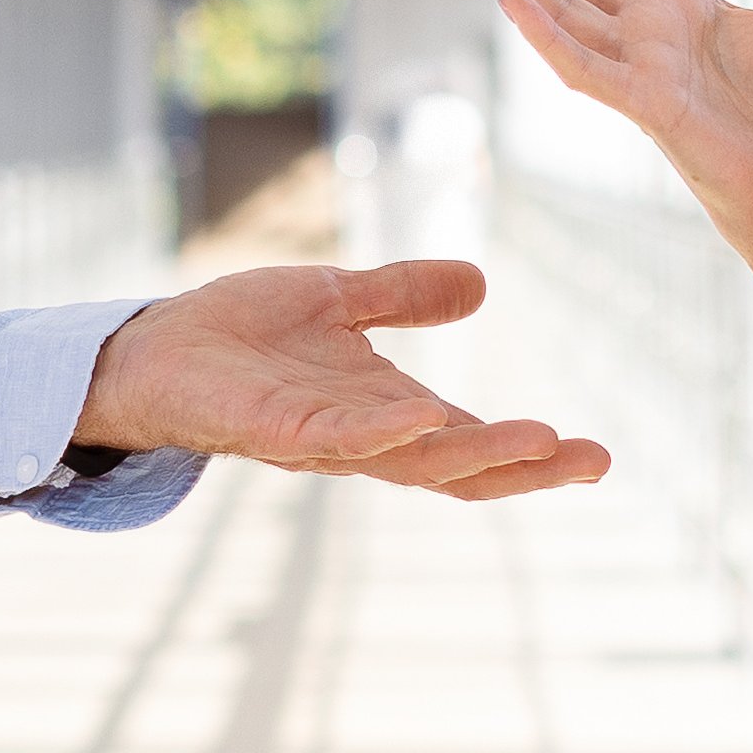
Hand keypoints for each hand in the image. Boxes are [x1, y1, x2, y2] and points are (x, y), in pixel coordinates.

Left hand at [79, 259, 611, 500]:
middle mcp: (365, 439)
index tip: (597, 455)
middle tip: (594, 461)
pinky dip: (383, 433)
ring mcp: (322, 441)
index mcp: (387, 412)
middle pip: (460, 467)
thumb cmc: (238, 334)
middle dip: (529, 468)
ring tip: (539, 440)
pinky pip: (338, 439)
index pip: (472, 440)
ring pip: (413, 459)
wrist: (155, 349)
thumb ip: (403, 296)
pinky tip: (424, 416)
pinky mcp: (275, 431)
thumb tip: (480, 283)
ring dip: (476, 452)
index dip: (532, 453)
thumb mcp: (337, 300)